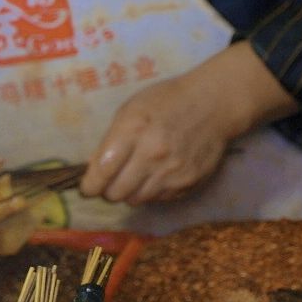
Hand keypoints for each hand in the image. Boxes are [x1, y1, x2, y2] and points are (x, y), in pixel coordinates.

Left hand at [79, 43, 296, 205]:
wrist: (213, 104)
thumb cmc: (167, 101)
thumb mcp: (131, 109)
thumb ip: (110, 139)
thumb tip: (94, 168)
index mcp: (133, 131)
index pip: (102, 172)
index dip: (90, 185)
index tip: (87, 188)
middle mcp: (152, 155)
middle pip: (116, 193)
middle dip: (108, 190)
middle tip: (111, 181)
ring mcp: (172, 172)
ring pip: (136, 200)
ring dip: (129, 192)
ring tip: (134, 176)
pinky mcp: (188, 183)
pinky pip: (158, 198)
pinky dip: (151, 191)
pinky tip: (156, 174)